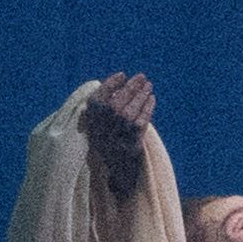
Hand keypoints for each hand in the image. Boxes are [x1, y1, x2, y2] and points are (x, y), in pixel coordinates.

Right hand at [79, 72, 155, 197]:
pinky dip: (148, 106)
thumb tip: (119, 85)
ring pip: (134, 105)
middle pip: (121, 97)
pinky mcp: (134, 135)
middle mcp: (104, 120)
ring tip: (148, 86)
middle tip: (142, 77)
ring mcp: (120, 127)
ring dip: (142, 93)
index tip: (122, 75)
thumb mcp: (96, 123)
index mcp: (91, 116)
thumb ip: (101, 106)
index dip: (113, 82)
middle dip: (132, 85)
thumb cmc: (106, 140)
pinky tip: (151, 99)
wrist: (115, 166)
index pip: (102, 93)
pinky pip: (143, 116)